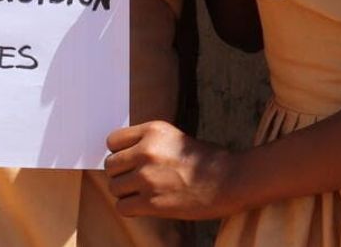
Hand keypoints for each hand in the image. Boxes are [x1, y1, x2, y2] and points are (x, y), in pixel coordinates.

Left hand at [105, 120, 238, 219]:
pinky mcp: (152, 202)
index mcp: (152, 131)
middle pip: (110, 165)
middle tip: (137, 180)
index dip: (119, 153)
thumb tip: (122, 155)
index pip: (112, 141)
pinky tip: (144, 205)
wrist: (230, 181)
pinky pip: (122, 207)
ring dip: (125, 192)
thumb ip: (147, 142)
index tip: (129, 161)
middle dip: (121, 174)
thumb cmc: (207, 160)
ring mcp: (147, 178)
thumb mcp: (174, 137)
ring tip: (142, 193)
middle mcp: (146, 152)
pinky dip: (130, 208)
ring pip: (114, 187)